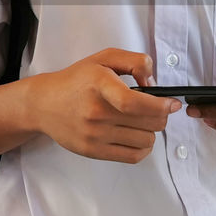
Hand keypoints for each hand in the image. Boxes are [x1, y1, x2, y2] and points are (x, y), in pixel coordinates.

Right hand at [32, 49, 175, 163]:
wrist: (43, 104)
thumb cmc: (76, 81)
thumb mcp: (103, 58)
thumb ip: (134, 62)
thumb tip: (154, 85)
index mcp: (99, 84)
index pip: (134, 102)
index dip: (160, 105)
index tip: (171, 104)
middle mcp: (96, 112)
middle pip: (148, 122)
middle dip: (160, 115)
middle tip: (155, 109)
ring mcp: (94, 134)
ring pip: (146, 140)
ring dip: (151, 131)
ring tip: (141, 121)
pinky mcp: (93, 151)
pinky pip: (133, 156)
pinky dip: (143, 148)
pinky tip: (136, 136)